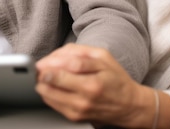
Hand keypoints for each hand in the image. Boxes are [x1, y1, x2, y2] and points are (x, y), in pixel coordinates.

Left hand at [35, 44, 153, 127]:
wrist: (128, 105)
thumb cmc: (116, 79)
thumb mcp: (103, 58)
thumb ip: (80, 53)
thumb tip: (58, 55)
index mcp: (93, 82)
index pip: (66, 69)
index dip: (50, 63)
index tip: (42, 61)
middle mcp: (85, 98)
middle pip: (53, 83)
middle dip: (42, 73)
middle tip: (41, 67)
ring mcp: (78, 110)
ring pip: (48, 95)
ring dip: (42, 83)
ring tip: (46, 75)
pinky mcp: (74, 117)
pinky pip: (52, 104)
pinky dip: (48, 93)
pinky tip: (52, 86)